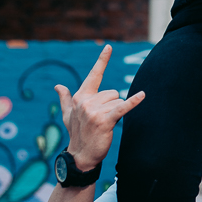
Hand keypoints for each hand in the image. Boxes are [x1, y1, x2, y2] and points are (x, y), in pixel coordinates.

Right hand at [54, 45, 144, 172]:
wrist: (80, 155)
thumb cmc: (77, 133)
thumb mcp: (68, 115)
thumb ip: (65, 99)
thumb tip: (58, 86)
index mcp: (80, 97)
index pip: (94, 75)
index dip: (102, 60)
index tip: (109, 46)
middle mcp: (86, 102)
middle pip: (113, 92)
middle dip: (112, 105)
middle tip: (101, 120)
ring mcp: (94, 111)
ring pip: (118, 101)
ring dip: (116, 112)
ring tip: (104, 125)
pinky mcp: (105, 120)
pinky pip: (122, 107)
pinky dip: (133, 102)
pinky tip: (142, 95)